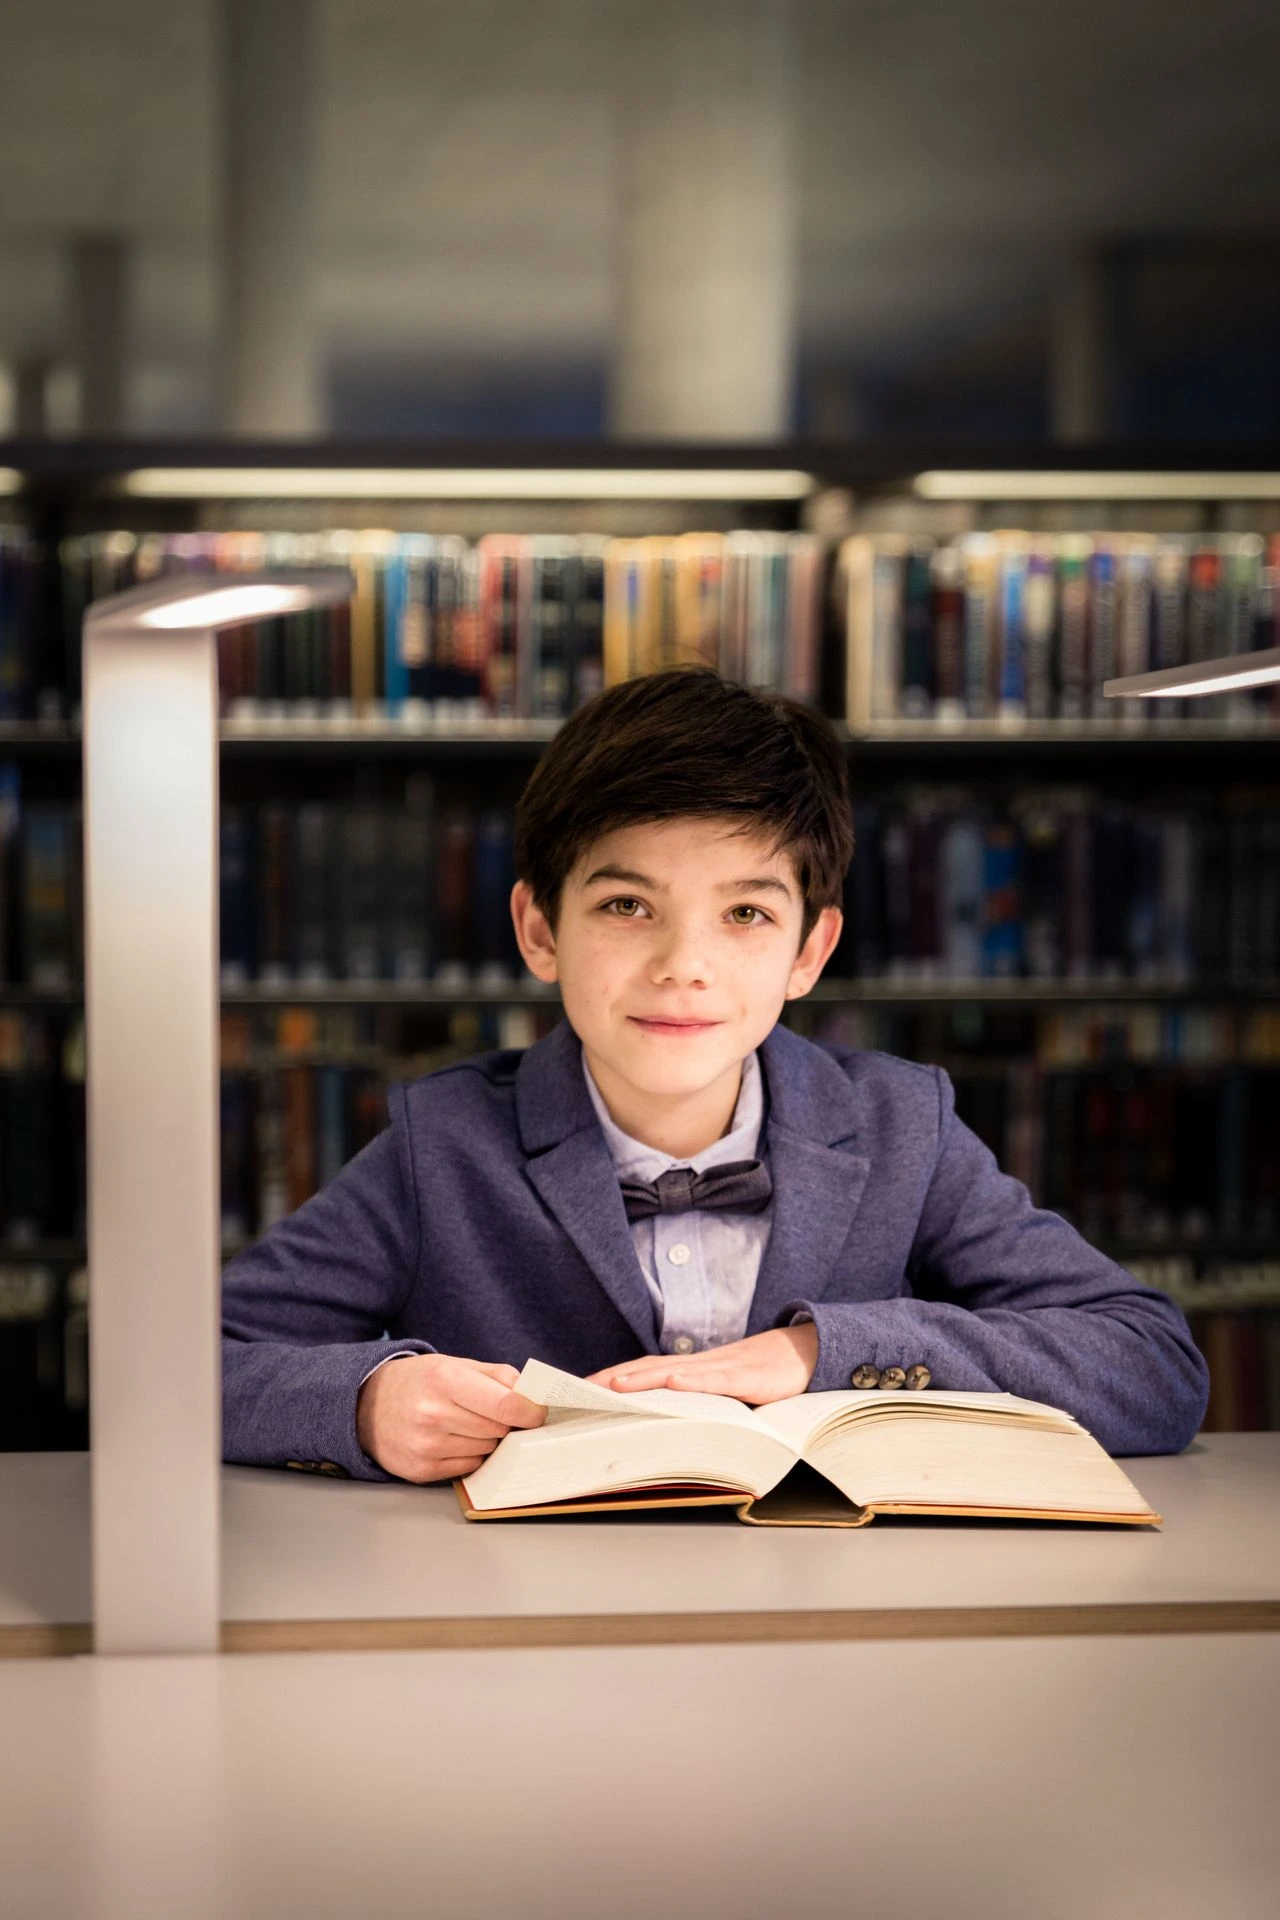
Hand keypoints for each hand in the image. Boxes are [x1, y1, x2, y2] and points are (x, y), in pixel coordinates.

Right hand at [355, 1352, 545, 1482]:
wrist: (366, 1405)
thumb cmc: (420, 1381)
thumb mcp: (455, 1364)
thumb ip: (497, 1376)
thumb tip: (533, 1394)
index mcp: (445, 1380)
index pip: (505, 1406)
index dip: (530, 1412)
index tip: (537, 1413)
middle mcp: (433, 1414)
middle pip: (498, 1429)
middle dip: (504, 1423)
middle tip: (492, 1413)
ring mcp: (426, 1446)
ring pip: (486, 1450)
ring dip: (485, 1439)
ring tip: (463, 1424)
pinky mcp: (421, 1471)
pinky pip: (469, 1467)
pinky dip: (469, 1455)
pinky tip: (451, 1440)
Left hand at [585, 1323, 818, 1405]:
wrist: (805, 1352)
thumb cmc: (764, 1375)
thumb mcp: (726, 1391)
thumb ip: (698, 1402)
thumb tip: (663, 1426)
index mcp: (694, 1372)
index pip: (645, 1372)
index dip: (613, 1378)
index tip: (579, 1389)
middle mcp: (701, 1366)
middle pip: (649, 1368)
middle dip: (613, 1378)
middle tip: (579, 1389)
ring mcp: (723, 1369)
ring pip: (677, 1372)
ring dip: (643, 1378)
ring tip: (613, 1385)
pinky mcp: (749, 1378)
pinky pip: (718, 1379)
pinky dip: (694, 1380)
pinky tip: (674, 1382)